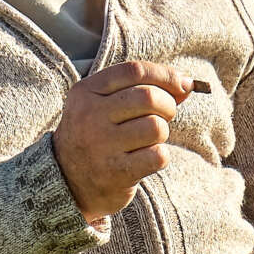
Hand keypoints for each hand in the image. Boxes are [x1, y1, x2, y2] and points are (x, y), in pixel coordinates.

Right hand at [53, 61, 196, 225]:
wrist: (67, 182)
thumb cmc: (97, 137)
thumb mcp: (105, 105)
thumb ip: (141, 89)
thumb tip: (185, 84)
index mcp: (85, 92)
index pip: (134, 71)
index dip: (165, 75)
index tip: (183, 84)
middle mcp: (89, 116)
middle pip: (149, 97)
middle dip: (168, 105)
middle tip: (164, 116)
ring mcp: (100, 145)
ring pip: (156, 127)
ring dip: (161, 133)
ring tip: (148, 140)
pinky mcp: (115, 173)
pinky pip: (158, 156)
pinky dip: (159, 157)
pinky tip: (144, 159)